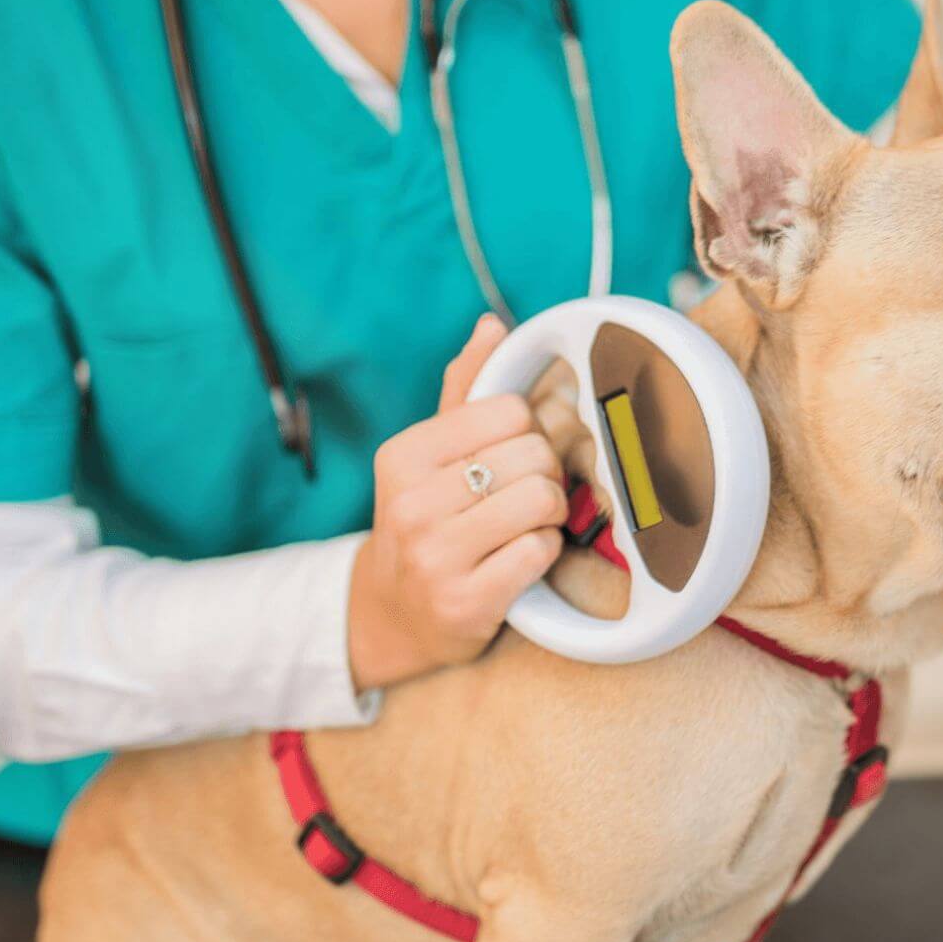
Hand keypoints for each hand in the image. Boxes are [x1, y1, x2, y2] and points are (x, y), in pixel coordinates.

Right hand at [346, 315, 567, 689]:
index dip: (529, 431)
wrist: (391, 616)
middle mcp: (412, 503)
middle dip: (546, 475)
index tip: (515, 455)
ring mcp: (436, 556)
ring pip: (542, 501)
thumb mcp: (429, 456)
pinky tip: (521, 559)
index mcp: (403, 455)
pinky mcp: (465, 603)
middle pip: (534, 455)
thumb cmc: (424, 522)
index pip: (510, 410)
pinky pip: (541, 552)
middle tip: (528, 494)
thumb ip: (463, 390)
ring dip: (551, 515)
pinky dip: (545, 554)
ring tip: (530, 524)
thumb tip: (492, 325)